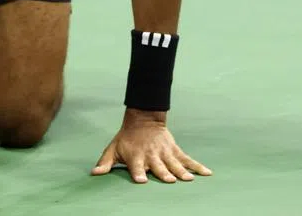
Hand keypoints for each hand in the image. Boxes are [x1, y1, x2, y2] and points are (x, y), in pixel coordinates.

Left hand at [91, 109, 210, 183]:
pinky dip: (197, 166)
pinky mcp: (174, 150)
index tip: (141, 180)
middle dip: (163, 173)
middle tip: (169, 181)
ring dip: (182, 171)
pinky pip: (187, 159)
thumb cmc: (126, 139)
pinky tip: (207, 173)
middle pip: (158, 166)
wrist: (143, 120)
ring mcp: (165, 153)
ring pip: (174, 163)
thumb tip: (94, 173)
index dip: (138, 173)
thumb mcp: (113, 149)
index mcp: (136, 156)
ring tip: (189, 180)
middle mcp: (151, 155)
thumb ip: (105, 162)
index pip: (136, 166)